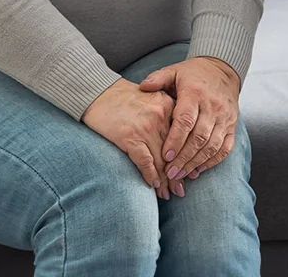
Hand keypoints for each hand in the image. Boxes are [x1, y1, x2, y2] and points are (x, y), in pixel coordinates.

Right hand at [81, 77, 176, 199]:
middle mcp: (159, 116)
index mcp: (167, 105)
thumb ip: (165, 116)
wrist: (98, 92)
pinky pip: (145, 162)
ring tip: (168, 194)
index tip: (189, 173)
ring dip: (165, 181)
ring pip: (161, 160)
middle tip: (180, 191)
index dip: (185, 158)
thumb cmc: (124, 98)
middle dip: (177, 174)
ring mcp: (145, 127)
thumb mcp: (151, 99)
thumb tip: (176, 145)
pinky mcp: (129, 137)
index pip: (181, 137)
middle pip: (173, 151)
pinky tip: (153, 185)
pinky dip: (150, 176)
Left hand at [139, 56, 240, 184]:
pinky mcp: (232, 126)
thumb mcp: (174, 71)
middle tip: (170, 172)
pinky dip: (212, 162)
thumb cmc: (193, 74)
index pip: (186, 120)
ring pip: (211, 145)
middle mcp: (212, 106)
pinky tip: (198, 170)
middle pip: (199, 137)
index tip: (165, 156)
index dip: (175, 140)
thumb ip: (158, 79)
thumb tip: (142, 87)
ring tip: (180, 175)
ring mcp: (224, 117)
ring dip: (195, 163)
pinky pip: (224, 148)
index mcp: (195, 93)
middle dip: (183, 157)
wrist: (222, 70)